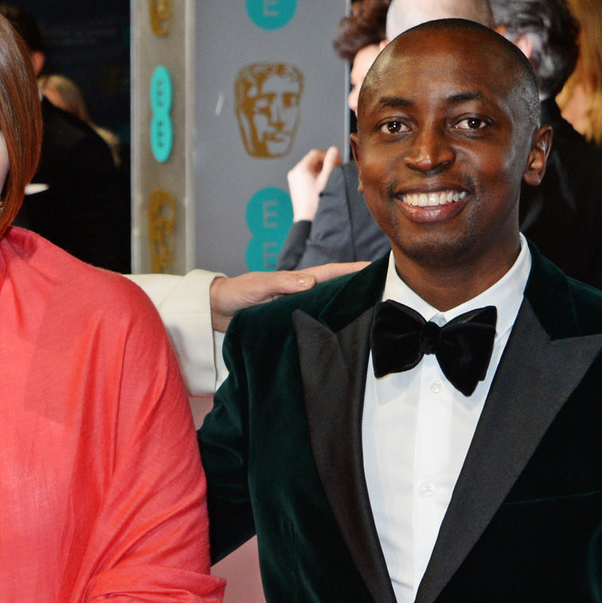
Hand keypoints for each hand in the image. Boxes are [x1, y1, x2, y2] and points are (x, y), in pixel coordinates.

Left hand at [208, 261, 367, 330]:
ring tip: (371, 315)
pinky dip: (326, 324)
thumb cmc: (236, 292)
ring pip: (327, 306)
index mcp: (297, 280)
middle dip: (358, 289)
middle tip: (385, 293)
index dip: (354, 270)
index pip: (332, 273)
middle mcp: (301, 292)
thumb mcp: (259, 286)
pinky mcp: (289, 321)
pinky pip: (313, 321)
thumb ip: (282, 283)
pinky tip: (338, 335)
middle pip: (335, 289)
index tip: (378, 268)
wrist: (216, 309)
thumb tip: (311, 282)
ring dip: (345, 308)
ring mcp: (296, 307)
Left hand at [286, 147, 341, 221]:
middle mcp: (294, 172)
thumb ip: (331, 163)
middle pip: (312, 160)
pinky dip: (315, 176)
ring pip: (310, 168)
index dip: (328, 155)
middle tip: (335, 169)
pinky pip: (306, 175)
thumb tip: (334, 150)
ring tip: (330, 178)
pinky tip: (322, 184)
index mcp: (300, 169)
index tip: (336, 161)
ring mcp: (293, 179)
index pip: (315, 154)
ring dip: (321, 170)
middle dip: (325, 163)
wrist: (306, 218)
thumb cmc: (316, 201)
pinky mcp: (295, 186)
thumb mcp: (326, 179)